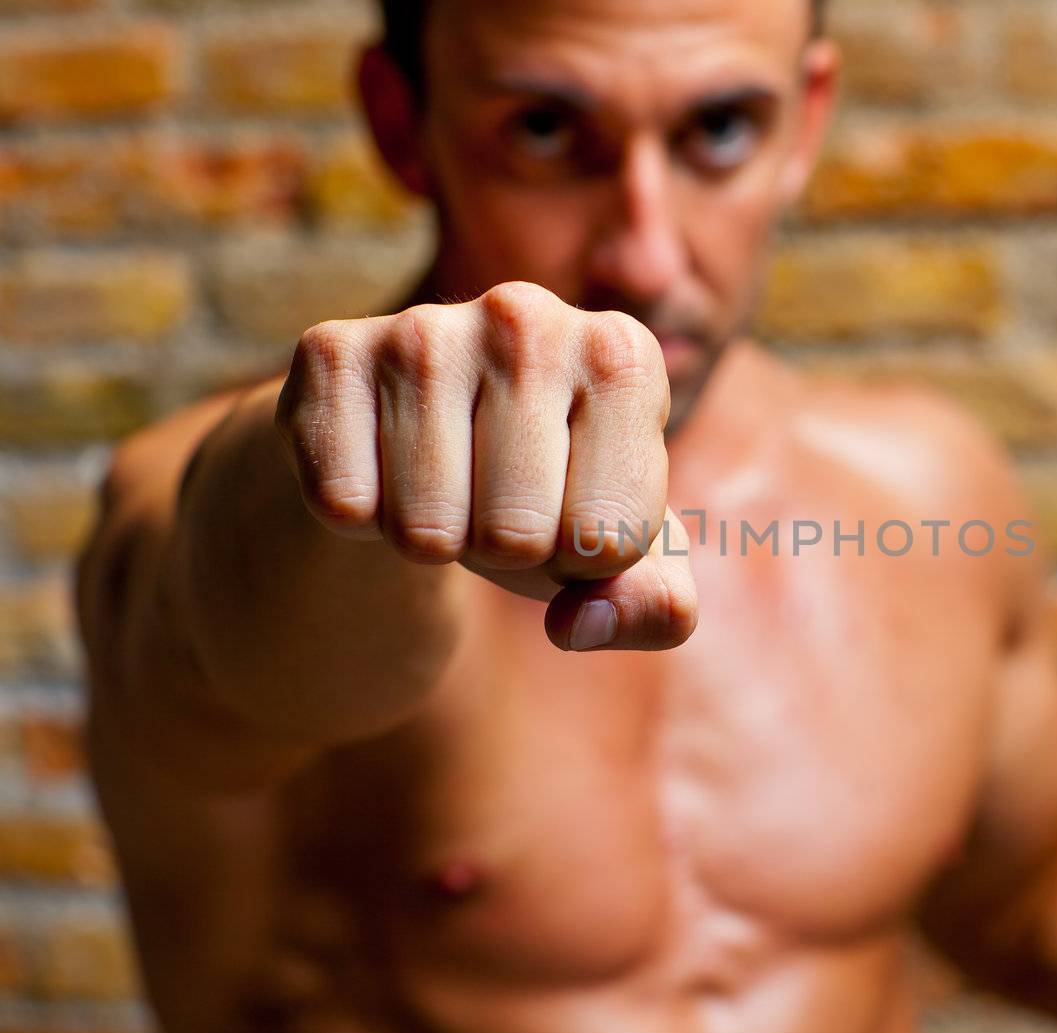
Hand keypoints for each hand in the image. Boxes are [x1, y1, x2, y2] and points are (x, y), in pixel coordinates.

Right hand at [274, 281, 696, 652]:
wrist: (427, 438)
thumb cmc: (552, 496)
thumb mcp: (628, 559)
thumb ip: (657, 607)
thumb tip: (586, 625)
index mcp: (625, 357)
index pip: (607, 538)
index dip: (584, 559)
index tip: (573, 507)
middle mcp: (529, 317)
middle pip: (515, 535)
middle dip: (507, 553)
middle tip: (498, 501)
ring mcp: (425, 327)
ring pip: (426, 530)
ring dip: (435, 540)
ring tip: (446, 485)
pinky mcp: (332, 351)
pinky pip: (343, 504)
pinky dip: (360, 519)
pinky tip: (383, 467)